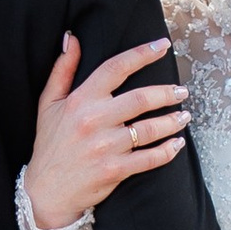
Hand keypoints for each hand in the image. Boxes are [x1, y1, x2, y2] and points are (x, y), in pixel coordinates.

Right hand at [27, 34, 187, 229]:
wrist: (46, 191)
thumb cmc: (50, 144)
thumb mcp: (48, 103)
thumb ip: (62, 69)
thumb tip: (72, 38)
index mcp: (80, 100)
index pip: (115, 68)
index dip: (141, 54)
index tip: (162, 46)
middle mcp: (93, 121)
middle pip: (140, 99)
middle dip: (166, 92)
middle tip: (181, 91)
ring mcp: (105, 147)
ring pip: (149, 129)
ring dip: (172, 121)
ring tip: (184, 116)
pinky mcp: (114, 170)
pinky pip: (149, 159)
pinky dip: (167, 151)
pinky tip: (177, 144)